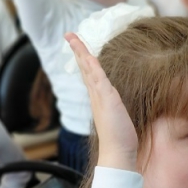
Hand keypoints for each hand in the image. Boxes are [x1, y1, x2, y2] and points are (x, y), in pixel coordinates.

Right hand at [65, 32, 137, 170]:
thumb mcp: (116, 114)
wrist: (117, 152)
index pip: (89, 72)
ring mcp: (100, 96)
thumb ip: (112, 103)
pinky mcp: (107, 100)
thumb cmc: (119, 136)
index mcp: (98, 96)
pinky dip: (93, 67)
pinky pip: (99, 79)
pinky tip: (89, 57)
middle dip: (77, 50)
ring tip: (73, 38)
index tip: (77, 45)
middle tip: (68, 34)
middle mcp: (96, 94)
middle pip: (84, 67)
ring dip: (81, 53)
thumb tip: (112, 97)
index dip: (83, 58)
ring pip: (89, 69)